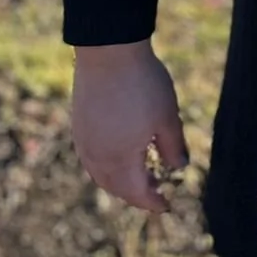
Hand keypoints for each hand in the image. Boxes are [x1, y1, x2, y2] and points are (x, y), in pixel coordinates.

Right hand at [70, 39, 189, 213]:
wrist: (108, 50)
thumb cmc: (143, 83)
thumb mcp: (167, 116)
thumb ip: (173, 146)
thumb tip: (178, 167)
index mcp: (120, 160)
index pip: (137, 193)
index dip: (153, 202)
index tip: (166, 206)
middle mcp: (97, 156)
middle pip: (116, 187)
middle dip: (136, 193)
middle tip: (155, 190)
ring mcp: (84, 140)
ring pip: (101, 174)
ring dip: (120, 180)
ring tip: (139, 172)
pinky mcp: (78, 124)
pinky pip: (91, 156)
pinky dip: (106, 164)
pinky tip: (119, 152)